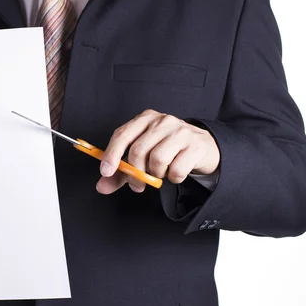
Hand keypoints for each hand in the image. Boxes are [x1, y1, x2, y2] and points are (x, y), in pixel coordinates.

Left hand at [96, 110, 219, 193]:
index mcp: (145, 119)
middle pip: (138, 150)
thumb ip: (122, 172)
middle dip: (135, 174)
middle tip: (138, 185)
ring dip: (156, 174)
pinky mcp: (195, 145)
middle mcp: (162, 121)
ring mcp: (180, 131)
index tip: (106, 172)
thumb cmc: (169, 150)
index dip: (111, 154)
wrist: (204, 147)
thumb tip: (102, 186)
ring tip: (161, 172)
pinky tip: (176, 173)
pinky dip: (173, 178)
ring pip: (157, 159)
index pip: (122, 134)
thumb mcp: (143, 157)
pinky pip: (177, 169)